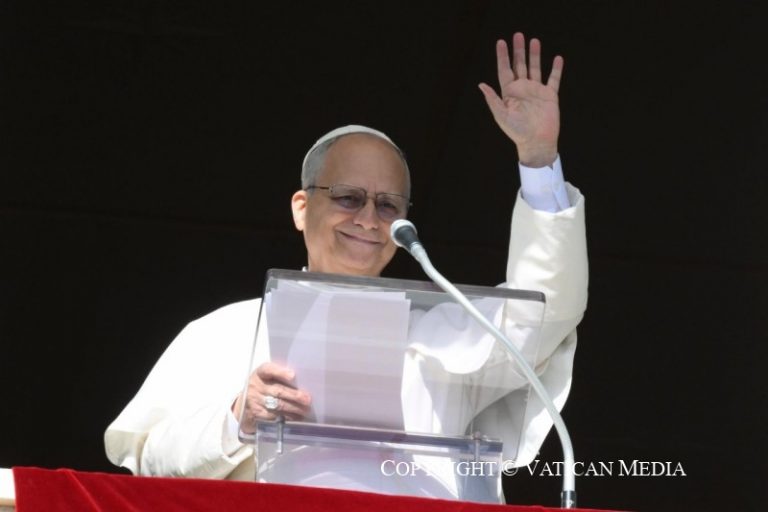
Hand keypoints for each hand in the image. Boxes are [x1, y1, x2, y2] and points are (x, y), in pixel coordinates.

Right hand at [232, 362, 311, 433]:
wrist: (246, 402)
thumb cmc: (263, 386)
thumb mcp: (267, 377)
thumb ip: (280, 376)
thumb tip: (302, 380)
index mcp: (260, 373)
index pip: (268, 370)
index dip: (280, 372)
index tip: (292, 375)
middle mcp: (255, 386)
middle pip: (277, 390)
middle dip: (294, 395)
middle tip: (307, 399)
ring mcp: (255, 400)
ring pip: (277, 405)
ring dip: (293, 408)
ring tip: (305, 409)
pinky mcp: (257, 413)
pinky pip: (274, 416)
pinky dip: (287, 417)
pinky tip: (296, 416)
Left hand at [478, 32, 562, 166]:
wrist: (537, 142)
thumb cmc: (517, 132)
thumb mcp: (502, 116)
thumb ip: (492, 99)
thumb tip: (481, 85)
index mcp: (509, 93)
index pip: (504, 70)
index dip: (502, 56)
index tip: (501, 42)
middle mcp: (522, 90)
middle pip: (519, 65)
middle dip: (518, 51)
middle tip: (518, 35)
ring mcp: (536, 92)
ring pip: (535, 68)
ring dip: (535, 55)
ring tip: (534, 41)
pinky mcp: (550, 96)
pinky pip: (554, 79)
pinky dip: (556, 69)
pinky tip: (557, 59)